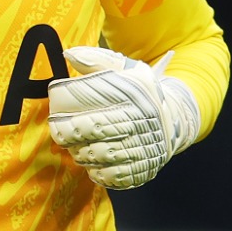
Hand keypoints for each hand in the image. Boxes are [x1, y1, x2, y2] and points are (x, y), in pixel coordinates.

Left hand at [47, 47, 199, 189]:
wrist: (174, 119)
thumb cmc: (138, 92)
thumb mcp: (125, 69)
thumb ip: (96, 60)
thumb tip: (68, 54)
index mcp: (131, 92)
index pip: (83, 99)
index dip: (60, 105)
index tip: (56, 105)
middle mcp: (138, 119)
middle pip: (84, 129)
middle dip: (64, 131)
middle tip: (62, 130)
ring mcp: (141, 148)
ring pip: (92, 155)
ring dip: (77, 152)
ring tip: (79, 144)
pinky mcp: (141, 170)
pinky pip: (106, 176)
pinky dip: (94, 171)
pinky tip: (94, 161)